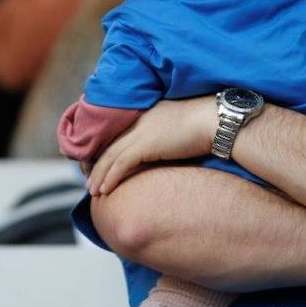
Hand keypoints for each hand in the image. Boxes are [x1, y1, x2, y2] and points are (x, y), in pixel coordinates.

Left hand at [88, 96, 215, 195]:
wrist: (216, 121)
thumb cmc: (204, 127)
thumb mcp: (175, 128)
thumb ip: (162, 136)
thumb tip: (161, 151)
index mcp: (143, 115)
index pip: (115, 135)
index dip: (103, 153)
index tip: (97, 168)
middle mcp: (137, 121)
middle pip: (108, 145)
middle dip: (96, 165)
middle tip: (89, 182)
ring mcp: (140, 131)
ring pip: (110, 156)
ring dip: (99, 175)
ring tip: (93, 191)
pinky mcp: (146, 144)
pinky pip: (121, 163)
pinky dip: (111, 177)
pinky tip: (105, 190)